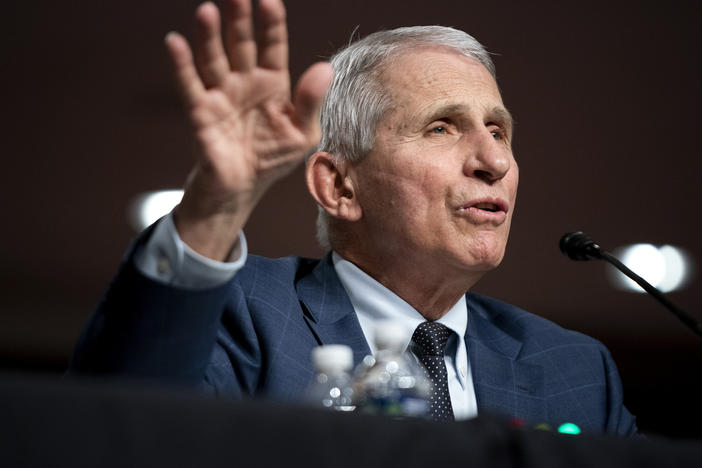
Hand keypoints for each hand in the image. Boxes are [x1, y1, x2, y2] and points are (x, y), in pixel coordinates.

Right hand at [165, 0, 332, 259]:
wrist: (242, 188)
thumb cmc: (273, 158)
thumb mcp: (302, 134)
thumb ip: (311, 102)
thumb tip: (325, 68)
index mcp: (272, 84)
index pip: (272, 46)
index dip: (271, 24)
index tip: (268, 0)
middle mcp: (244, 82)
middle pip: (240, 44)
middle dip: (238, 19)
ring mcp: (221, 95)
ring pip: (214, 59)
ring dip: (209, 36)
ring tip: (207, 11)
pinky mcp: (201, 113)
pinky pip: (190, 86)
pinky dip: (181, 65)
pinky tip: (175, 42)